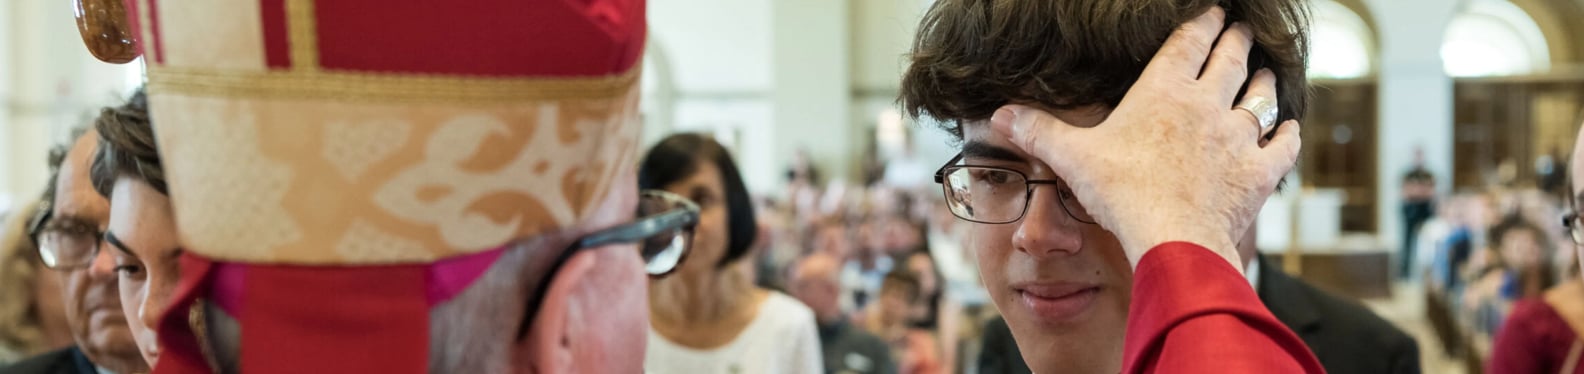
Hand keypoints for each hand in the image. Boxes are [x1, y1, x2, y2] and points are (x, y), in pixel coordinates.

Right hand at [988, 7, 1300, 270]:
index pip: (1188, 43)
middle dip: (1237, 41)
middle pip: (1230, 60)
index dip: (1201, 23)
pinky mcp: (1260, 171)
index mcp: (1163, 92)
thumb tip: (998, 115)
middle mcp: (1207, 104)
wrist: (1172, 236)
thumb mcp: (1072, 157)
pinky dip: (1289, 134)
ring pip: (1262, 97)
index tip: (1212, 11)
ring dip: (1264, 82)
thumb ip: (1038, 131)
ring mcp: (1239, 137)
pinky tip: (1289, 129)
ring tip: (1265, 72)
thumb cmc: (1122, 193)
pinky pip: (1284, 144)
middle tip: (1242, 29)